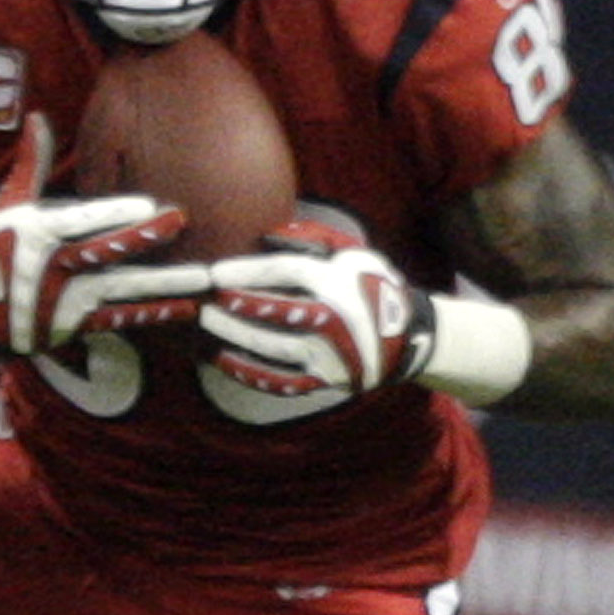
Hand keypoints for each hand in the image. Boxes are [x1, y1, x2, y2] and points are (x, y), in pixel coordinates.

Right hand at [0, 114, 204, 361]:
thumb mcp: (7, 206)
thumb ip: (29, 163)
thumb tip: (38, 117)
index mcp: (37, 234)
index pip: (80, 220)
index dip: (112, 213)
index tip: (147, 204)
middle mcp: (53, 267)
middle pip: (103, 252)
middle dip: (142, 239)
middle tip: (182, 222)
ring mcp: (67, 301)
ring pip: (121, 289)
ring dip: (162, 284)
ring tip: (201, 277)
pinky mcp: (79, 325)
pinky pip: (122, 319)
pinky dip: (154, 314)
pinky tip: (187, 308)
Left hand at [197, 219, 433, 423]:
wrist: (408, 337)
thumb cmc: (371, 286)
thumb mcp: (354, 252)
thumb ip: (314, 238)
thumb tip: (268, 233)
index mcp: (339, 282)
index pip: (286, 272)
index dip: (247, 272)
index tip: (215, 272)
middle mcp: (335, 319)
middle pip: (276, 311)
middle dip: (237, 304)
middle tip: (205, 298)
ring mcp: (329, 355)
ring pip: (273, 347)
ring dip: (235, 336)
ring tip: (208, 324)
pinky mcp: (325, 381)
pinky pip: (281, 380)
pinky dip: (249, 372)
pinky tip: (224, 360)